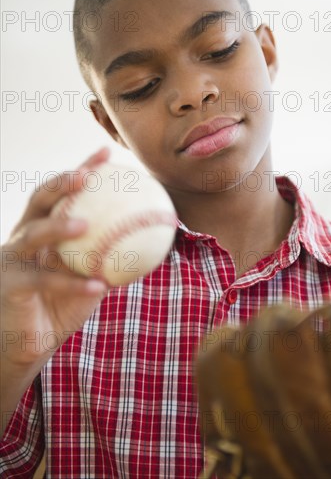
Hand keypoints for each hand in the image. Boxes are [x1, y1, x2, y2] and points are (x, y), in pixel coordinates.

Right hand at [1, 148, 110, 365]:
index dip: (82, 169)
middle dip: (62, 183)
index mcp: (44, 229)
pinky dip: (73, 283)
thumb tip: (152, 243)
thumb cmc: (60, 306)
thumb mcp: (90, 279)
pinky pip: (44, 281)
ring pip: (33, 234)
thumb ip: (111, 259)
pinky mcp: (11, 285)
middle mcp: (24, 236)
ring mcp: (13, 259)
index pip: (63, 192)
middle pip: (40, 200)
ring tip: (85, 224)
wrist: (29, 342)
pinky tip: (100, 284)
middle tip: (87, 176)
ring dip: (58, 227)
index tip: (108, 153)